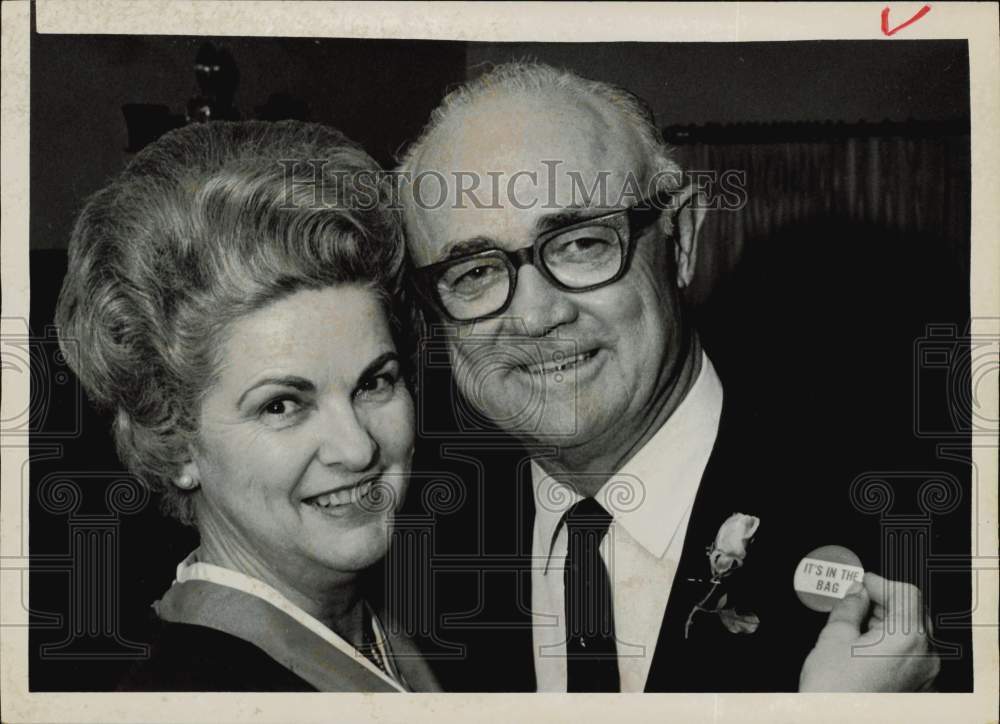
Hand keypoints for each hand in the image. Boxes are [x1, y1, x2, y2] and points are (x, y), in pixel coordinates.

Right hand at [799, 572, 939, 690]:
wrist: (835, 722)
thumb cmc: (835, 694)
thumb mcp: (833, 638)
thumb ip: (848, 608)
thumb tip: (854, 593)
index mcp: (908, 639)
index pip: (905, 593)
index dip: (879, 583)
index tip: (860, 583)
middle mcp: (925, 658)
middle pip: (912, 613)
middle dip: (884, 603)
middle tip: (855, 601)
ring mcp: (924, 676)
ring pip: (912, 635)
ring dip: (888, 624)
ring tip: (856, 627)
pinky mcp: (918, 690)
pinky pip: (911, 656)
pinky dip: (892, 645)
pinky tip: (865, 648)